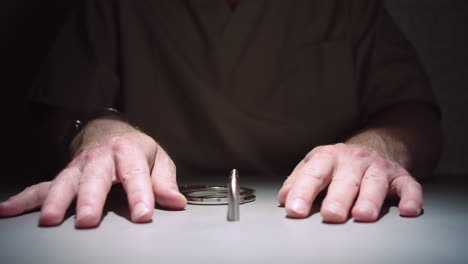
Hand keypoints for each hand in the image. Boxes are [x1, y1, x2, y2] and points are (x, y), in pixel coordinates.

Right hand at [0, 119, 186, 227]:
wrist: (110, 133)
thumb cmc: (137, 151)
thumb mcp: (157, 160)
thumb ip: (164, 182)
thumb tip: (176, 203)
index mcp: (128, 151)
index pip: (135, 175)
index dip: (140, 195)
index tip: (143, 215)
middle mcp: (101, 158)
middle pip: (95, 178)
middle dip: (91, 199)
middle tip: (89, 220)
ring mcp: (79, 167)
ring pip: (66, 182)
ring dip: (57, 201)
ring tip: (50, 220)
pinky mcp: (65, 176)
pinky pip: (43, 186)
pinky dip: (25, 198)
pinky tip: (7, 210)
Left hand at [277, 143, 422, 222]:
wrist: (374, 146)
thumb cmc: (339, 165)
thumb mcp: (315, 166)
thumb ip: (298, 182)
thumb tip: (283, 198)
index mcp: (327, 158)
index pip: (313, 175)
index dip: (302, 192)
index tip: (294, 209)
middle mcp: (353, 160)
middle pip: (345, 180)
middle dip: (337, 198)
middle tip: (330, 215)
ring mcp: (378, 167)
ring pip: (374, 183)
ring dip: (369, 199)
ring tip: (362, 216)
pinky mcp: (401, 176)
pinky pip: (409, 186)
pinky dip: (411, 198)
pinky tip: (408, 211)